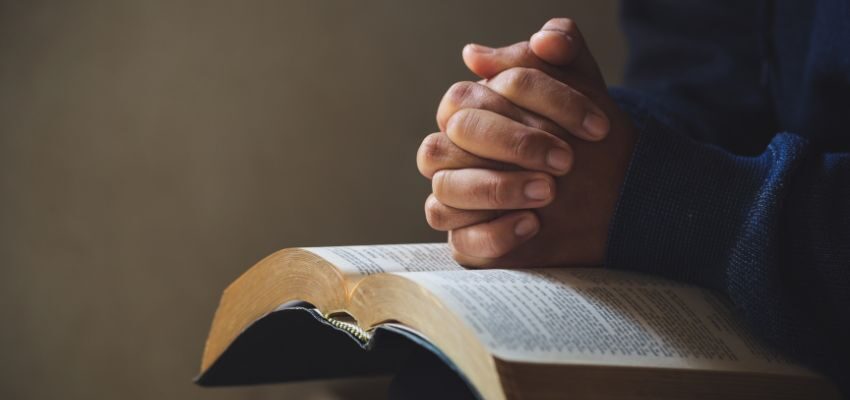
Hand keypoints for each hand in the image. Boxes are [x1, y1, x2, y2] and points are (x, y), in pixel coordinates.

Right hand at [417, 18, 636, 267]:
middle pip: (448, 141)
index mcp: (466, 109)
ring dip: (497, 189)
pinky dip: (495, 233)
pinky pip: (462, 242)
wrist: (614, 193)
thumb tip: (506, 48)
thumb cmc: (585, 134)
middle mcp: (451, 153)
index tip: (592, 124)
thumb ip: (558, 48)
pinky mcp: (469, 241)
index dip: (534, 101)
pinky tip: (534, 223)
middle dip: (512, 145)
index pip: (469, 95)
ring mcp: (456, 198)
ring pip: (444, 192)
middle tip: (565, 159)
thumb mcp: (582, 84)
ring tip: (548, 191)